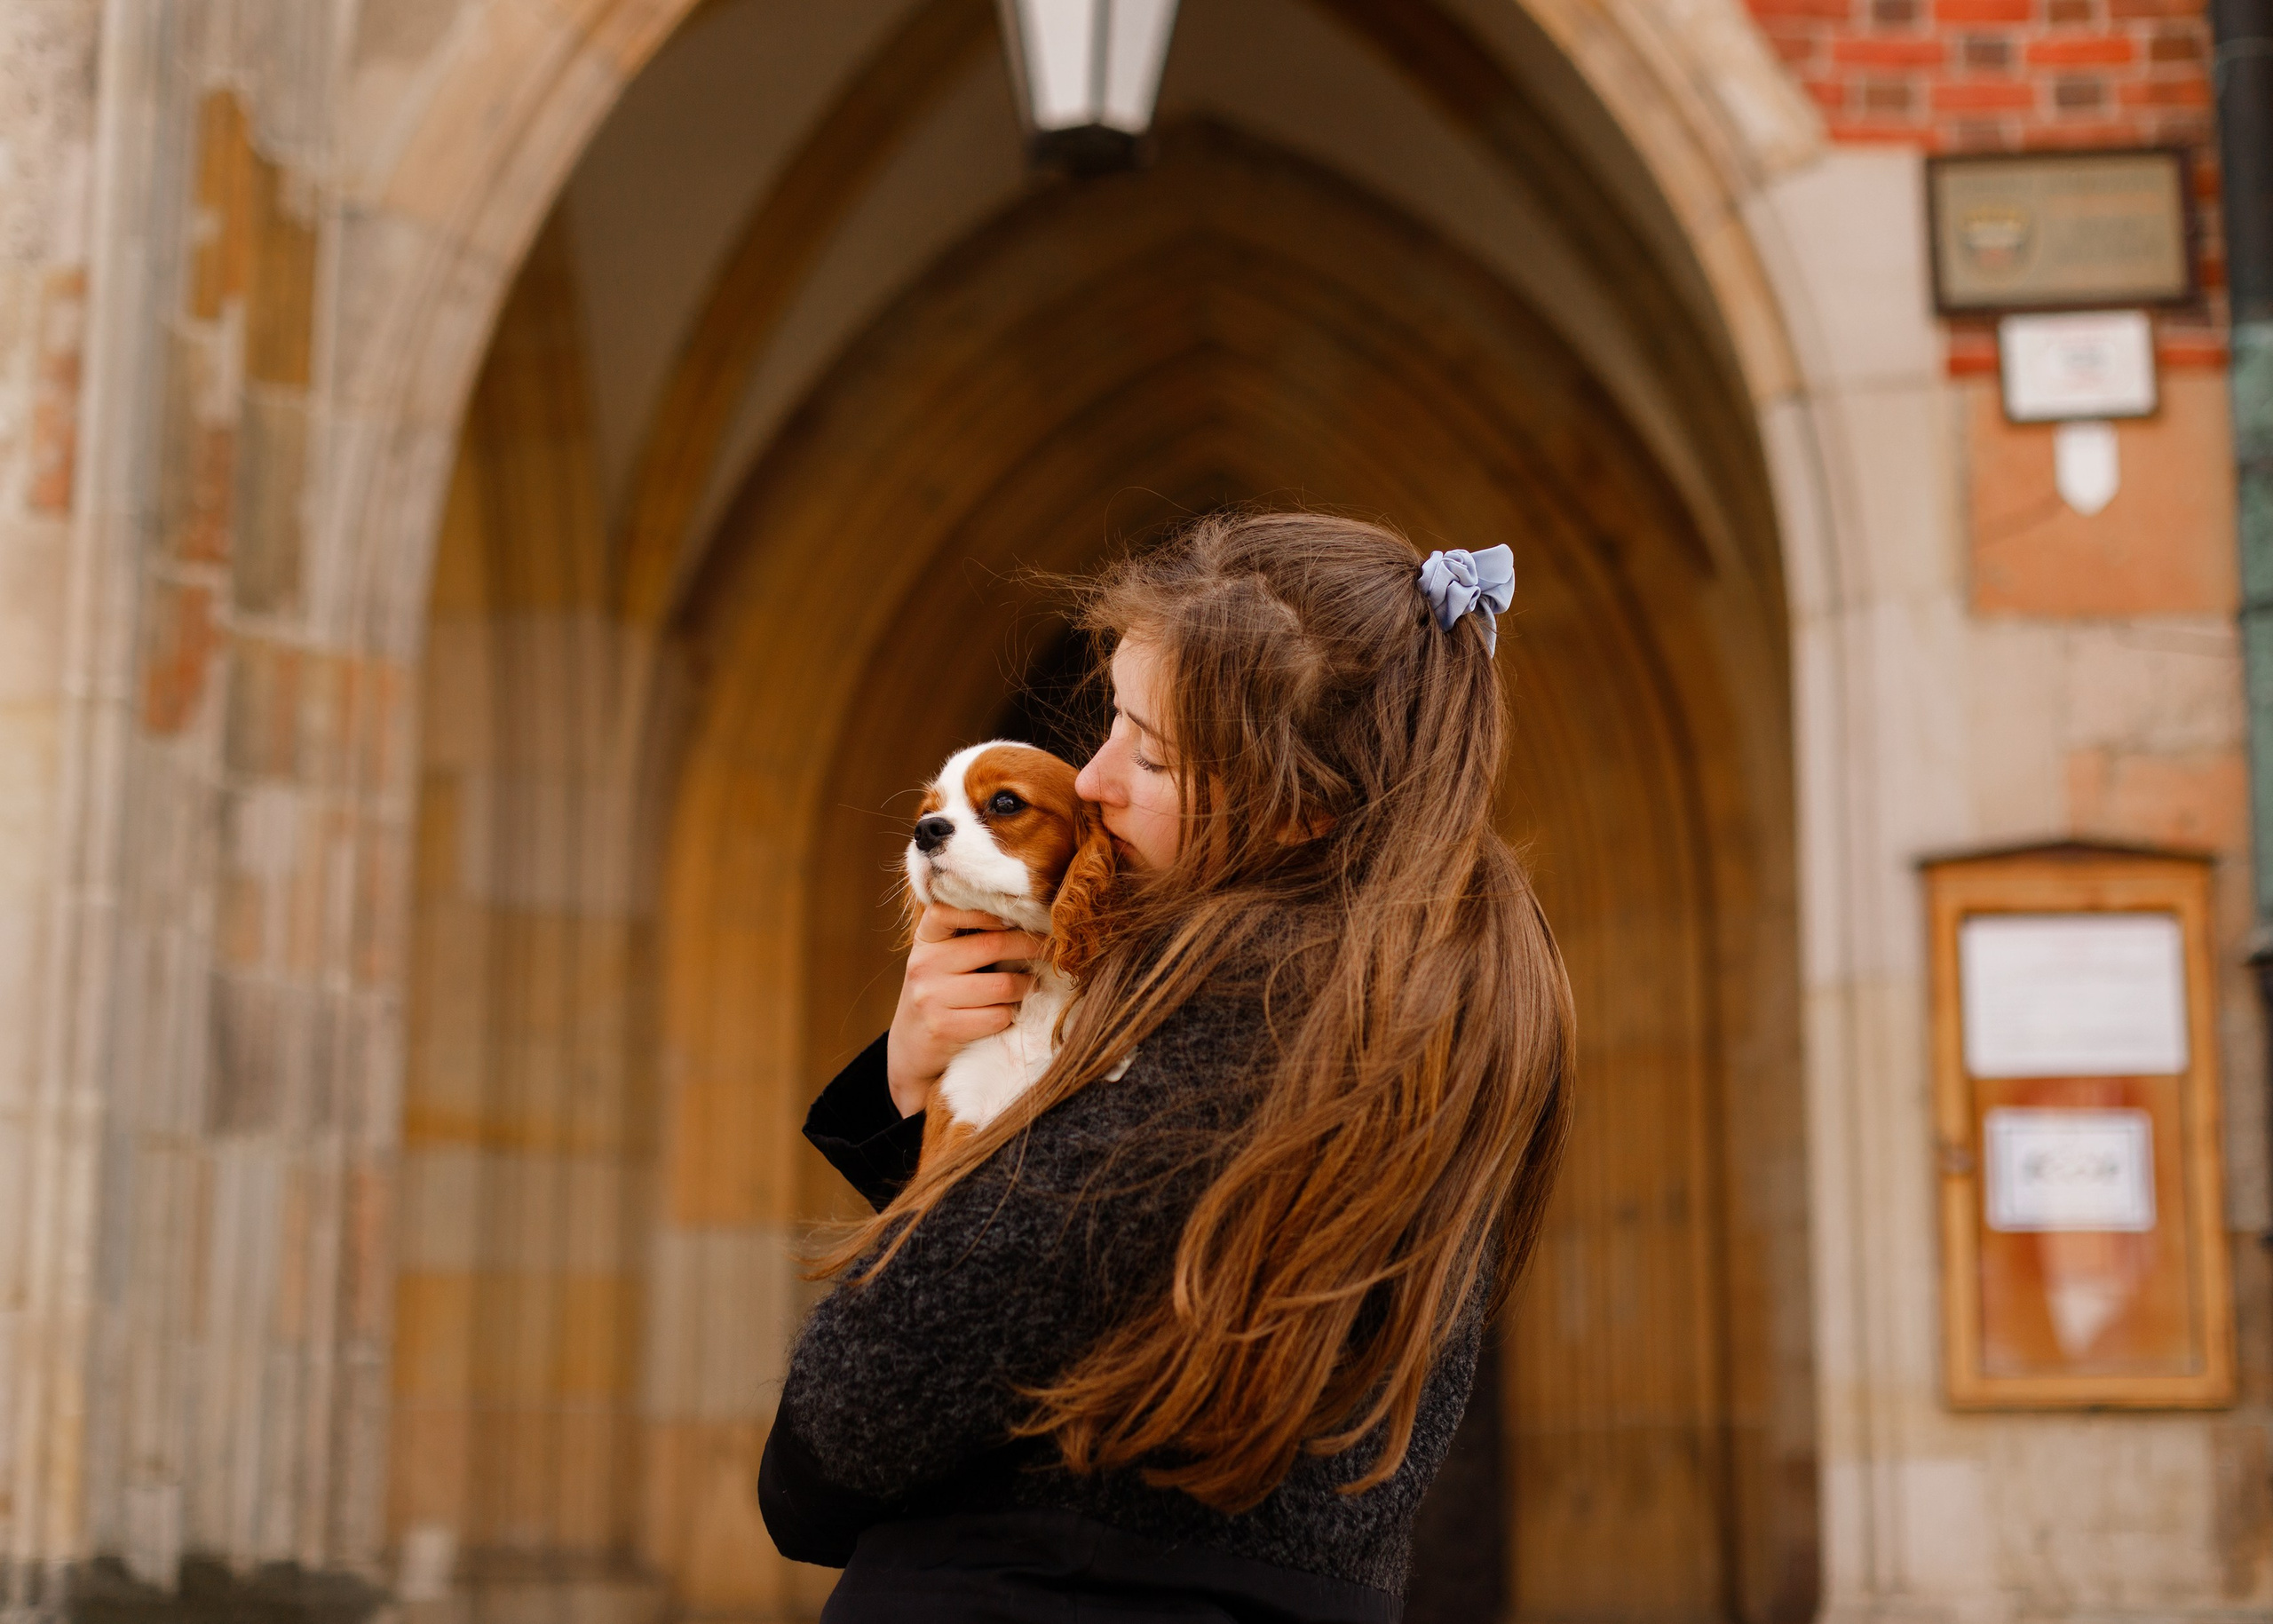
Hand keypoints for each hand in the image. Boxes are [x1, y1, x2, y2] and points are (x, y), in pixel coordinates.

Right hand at [885, 905, 1044, 1116]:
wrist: (911, 1047)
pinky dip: (1011, 1015)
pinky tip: (1008, 1012)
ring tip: (1031, 985)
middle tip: (1050, 949)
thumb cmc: (940, 995)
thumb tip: (1026, 918)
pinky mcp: (943, 1028)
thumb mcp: (941, 960)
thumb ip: (969, 937)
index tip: (1015, 916)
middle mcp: (923, 965)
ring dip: (1026, 987)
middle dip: (1030, 946)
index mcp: (925, 941)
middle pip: (992, 946)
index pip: (947, 911)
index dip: (984, 911)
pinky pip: (998, 1016)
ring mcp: (930, 998)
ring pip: (1002, 985)